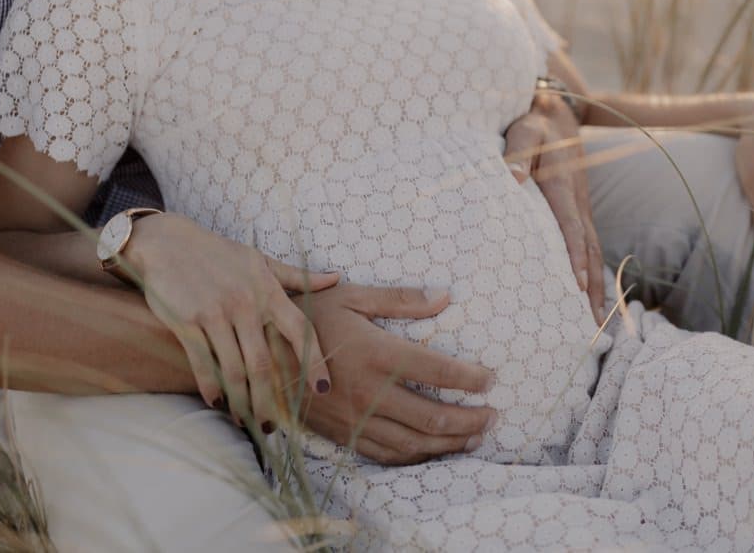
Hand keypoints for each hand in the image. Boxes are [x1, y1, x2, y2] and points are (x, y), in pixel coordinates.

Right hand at [123, 214, 339, 432]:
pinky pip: (203, 364)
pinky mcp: (188, 322)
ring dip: (241, 403)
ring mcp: (216, 313)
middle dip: (270, 402)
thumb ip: (295, 277)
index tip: (323, 390)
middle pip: (264, 364)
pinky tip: (217, 402)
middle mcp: (245, 303)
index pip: (300, 330)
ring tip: (245, 421)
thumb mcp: (258, 260)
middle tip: (273, 426)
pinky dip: (211, 388)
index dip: (314, 362)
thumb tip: (335, 280)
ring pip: (234, 371)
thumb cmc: (217, 254)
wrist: (167, 243)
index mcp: (267, 290)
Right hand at [268, 284, 496, 464]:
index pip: (437, 371)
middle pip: (434, 417)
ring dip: (452, 443)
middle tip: (494, 415)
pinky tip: (435, 450)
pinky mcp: (344, 435)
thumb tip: (444, 296)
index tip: (491, 379)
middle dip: (471, 420)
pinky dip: (418, 456)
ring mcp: (356, 418)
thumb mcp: (352, 298)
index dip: (471, 378)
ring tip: (475, 436)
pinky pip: (388, 454)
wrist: (260, 355)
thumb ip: (400, 300)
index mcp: (375, 354)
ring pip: (415, 443)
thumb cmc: (308, 318)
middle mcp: (369, 392)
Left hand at [505, 90, 606, 323]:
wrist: (556, 112)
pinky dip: (593, 274)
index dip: (575, 257)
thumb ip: (517, 151)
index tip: (577, 285)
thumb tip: (514, 176)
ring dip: (596, 287)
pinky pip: (589, 247)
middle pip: (589, 250)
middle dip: (591, 287)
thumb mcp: (523, 129)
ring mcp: (582, 209)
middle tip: (591, 323)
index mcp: (563, 187)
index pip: (571, 228)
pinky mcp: (579, 211)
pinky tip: (589, 298)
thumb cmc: (532, 123)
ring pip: (593, 252)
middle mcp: (578, 202)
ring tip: (595, 323)